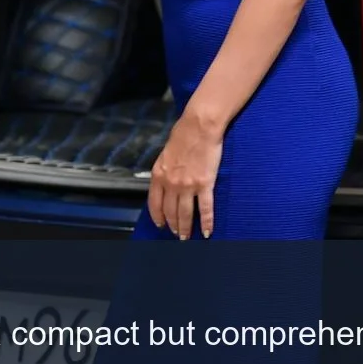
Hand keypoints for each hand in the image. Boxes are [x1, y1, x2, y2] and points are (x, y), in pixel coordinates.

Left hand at [147, 112, 222, 239]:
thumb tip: (167, 180)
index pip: (154, 204)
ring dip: (186, 228)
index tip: (161, 225)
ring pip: (185, 214)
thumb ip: (165, 170)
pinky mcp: (205, 184)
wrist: (199, 126)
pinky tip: (207, 231)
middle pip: (170, 211)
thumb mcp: (165, 154)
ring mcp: (188, 186)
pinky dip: (207, 222)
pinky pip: (206, 208)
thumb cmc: (183, 134)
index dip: (158, 217)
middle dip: (173, 225)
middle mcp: (170, 184)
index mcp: (158, 176)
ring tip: (187, 237)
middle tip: (177, 234)